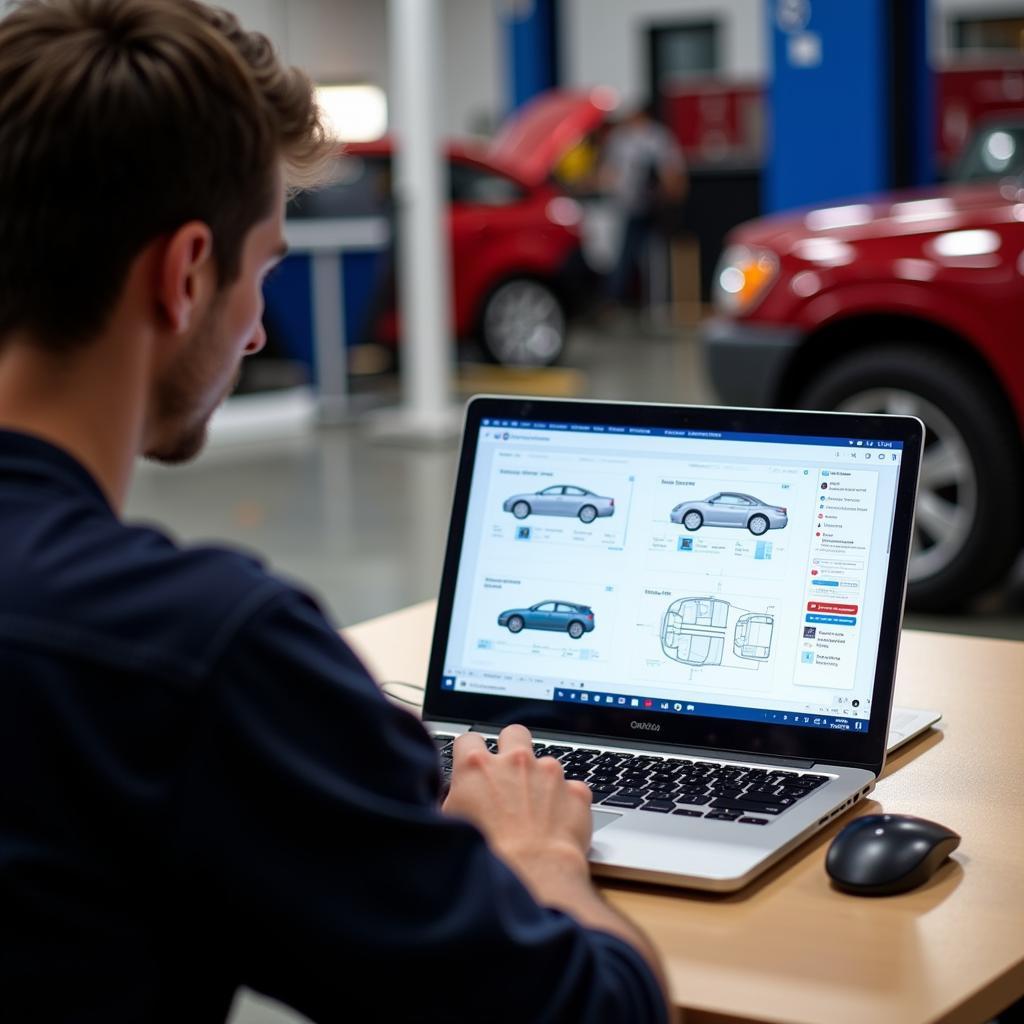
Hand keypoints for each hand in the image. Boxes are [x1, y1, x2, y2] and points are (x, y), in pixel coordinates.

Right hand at [442, 725, 593, 896]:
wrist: (532, 876)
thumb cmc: (487, 857)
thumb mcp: (450, 826)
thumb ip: (454, 799)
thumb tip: (454, 797)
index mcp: (477, 766)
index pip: (469, 739)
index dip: (470, 753)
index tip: (474, 767)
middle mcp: (515, 761)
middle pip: (513, 733)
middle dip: (512, 748)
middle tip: (510, 774)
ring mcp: (549, 772)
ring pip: (546, 762)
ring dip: (541, 780)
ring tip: (536, 813)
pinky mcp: (576, 791)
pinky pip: (572, 789)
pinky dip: (567, 803)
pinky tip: (559, 824)